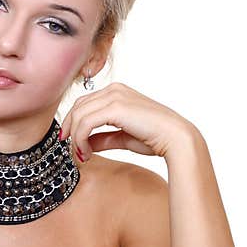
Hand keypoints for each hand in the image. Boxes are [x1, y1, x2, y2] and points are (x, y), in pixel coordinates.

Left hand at [58, 82, 194, 160]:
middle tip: (72, 151)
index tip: (72, 143)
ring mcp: (114, 96)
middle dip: (70, 129)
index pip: (85, 103)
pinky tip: (86, 153)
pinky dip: (80, 139)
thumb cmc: (155, 138)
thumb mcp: (123, 137)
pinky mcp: (115, 108)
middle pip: (78, 107)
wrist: (176, 139)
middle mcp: (114, 90)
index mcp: (117, 92)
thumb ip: (103, 138)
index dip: (73, 123)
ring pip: (79, 115)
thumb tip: (85, 144)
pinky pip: (85, 123)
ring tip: (82, 156)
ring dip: (75, 138)